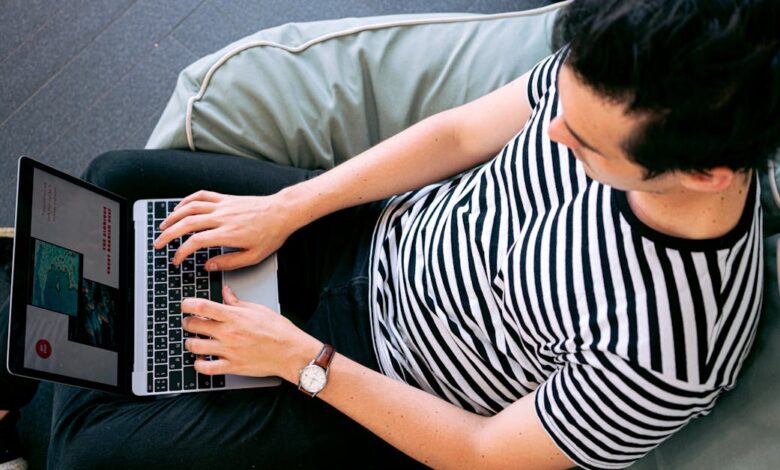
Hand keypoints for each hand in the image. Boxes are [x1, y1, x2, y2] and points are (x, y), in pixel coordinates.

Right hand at [153, 190, 298, 270]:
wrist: (282, 212)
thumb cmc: (271, 234)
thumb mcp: (253, 257)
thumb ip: (229, 262)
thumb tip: (209, 266)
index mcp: (227, 234)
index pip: (195, 242)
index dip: (181, 252)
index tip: (176, 260)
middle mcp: (221, 217)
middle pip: (186, 223)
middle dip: (168, 234)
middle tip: (158, 244)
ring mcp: (222, 205)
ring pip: (190, 207)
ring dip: (173, 217)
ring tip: (163, 226)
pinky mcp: (225, 198)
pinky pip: (201, 196)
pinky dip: (187, 200)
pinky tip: (180, 207)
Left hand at [181, 285, 319, 380]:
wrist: (291, 352)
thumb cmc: (279, 330)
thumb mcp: (258, 309)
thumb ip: (237, 301)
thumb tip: (226, 292)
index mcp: (234, 316)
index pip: (202, 307)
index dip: (187, 304)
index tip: (185, 304)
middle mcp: (228, 333)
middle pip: (194, 325)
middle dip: (188, 322)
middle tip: (190, 322)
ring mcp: (228, 351)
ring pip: (195, 346)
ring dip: (190, 342)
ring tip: (194, 340)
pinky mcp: (231, 366)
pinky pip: (206, 368)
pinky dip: (198, 364)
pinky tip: (201, 360)